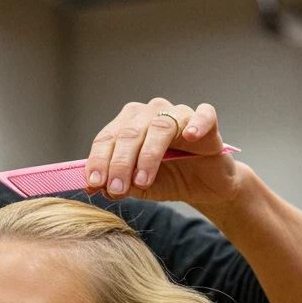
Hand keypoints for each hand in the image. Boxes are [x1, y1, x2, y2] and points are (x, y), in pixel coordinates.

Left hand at [85, 99, 243, 210]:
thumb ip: (117, 184)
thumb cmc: (169, 178)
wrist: (203, 185)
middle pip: (129, 133)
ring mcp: (179, 114)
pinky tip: (190, 136)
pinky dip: (196, 124)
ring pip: (159, 127)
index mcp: (128, 124)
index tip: (95, 184)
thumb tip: (94, 186)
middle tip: (116, 189)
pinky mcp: (207, 121)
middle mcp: (150, 113)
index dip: (99, 160)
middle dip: (120, 163)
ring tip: (142, 181)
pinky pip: (203, 116)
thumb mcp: (137, 187)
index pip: (108, 138)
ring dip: (148, 156)